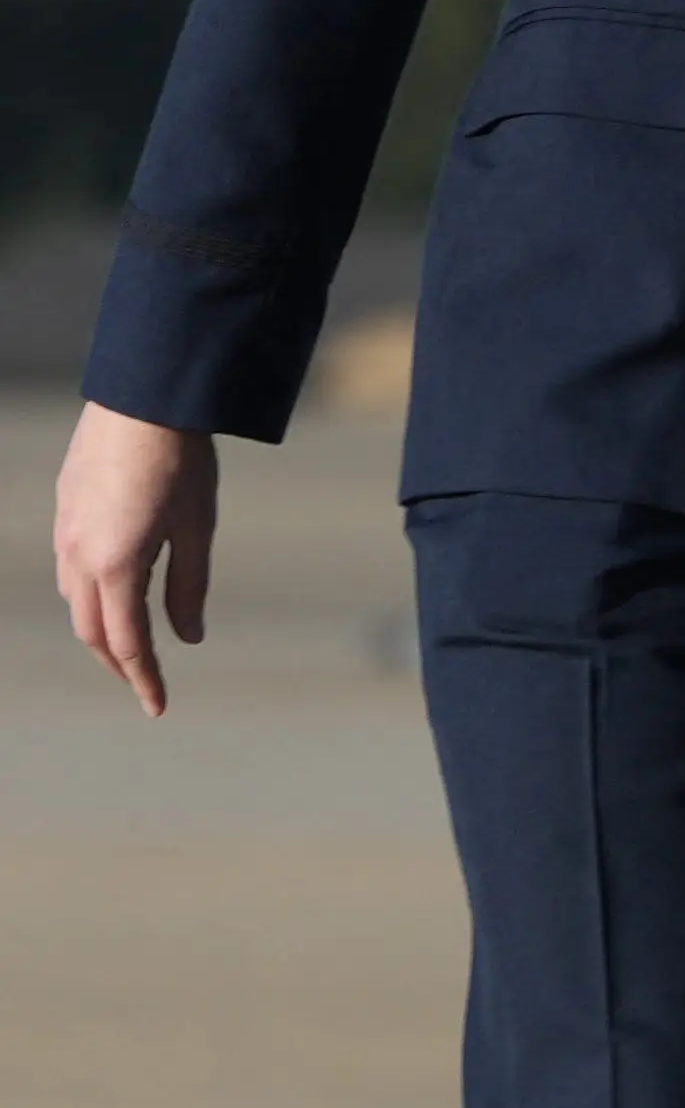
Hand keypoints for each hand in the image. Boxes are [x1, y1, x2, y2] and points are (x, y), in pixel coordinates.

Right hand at [51, 403, 216, 720]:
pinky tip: (112, 597)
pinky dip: (90, 598)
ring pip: (75, 602)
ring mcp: (65, 532)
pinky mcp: (65, 511)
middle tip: (147, 685)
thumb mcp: (197, 529)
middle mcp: (78, 555)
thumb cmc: (180, 463)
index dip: (143, 678)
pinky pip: (69, 571)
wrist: (142, 400)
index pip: (126, 642)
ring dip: (100, 631)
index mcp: (114, 565)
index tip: (159, 708)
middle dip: (119, 663)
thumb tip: (187, 638)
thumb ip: (189, 587)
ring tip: (131, 648)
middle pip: (92, 630)